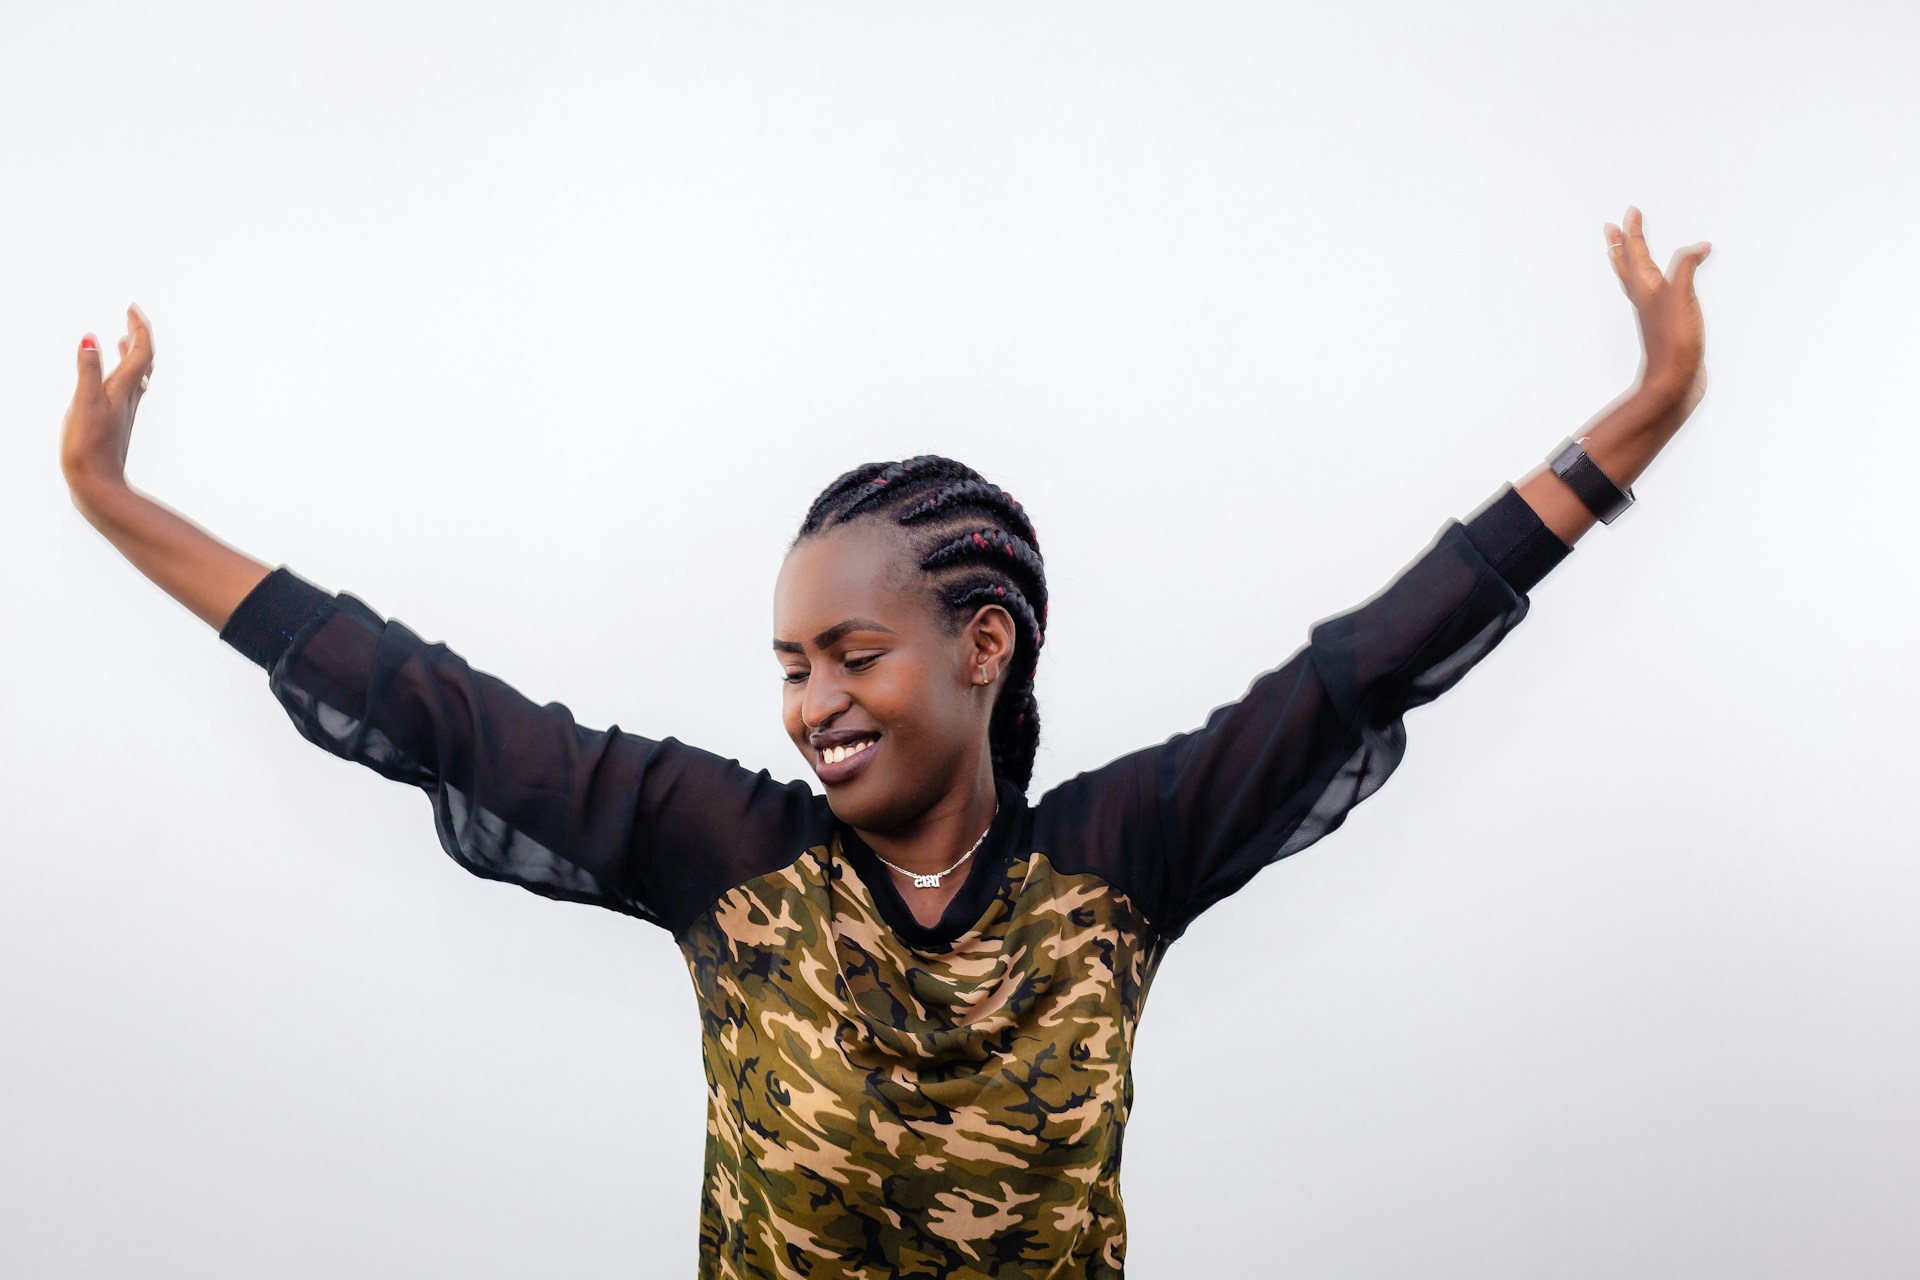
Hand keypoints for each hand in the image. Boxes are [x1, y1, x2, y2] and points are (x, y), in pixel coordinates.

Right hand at [60, 302, 153, 491]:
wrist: (98, 485)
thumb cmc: (89, 448)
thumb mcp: (84, 404)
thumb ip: (87, 371)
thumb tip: (91, 338)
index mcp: (123, 390)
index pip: (141, 352)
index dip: (139, 328)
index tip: (133, 307)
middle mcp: (129, 398)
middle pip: (142, 360)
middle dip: (138, 334)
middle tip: (131, 314)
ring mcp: (123, 411)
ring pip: (135, 376)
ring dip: (132, 353)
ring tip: (124, 337)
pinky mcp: (114, 422)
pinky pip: (125, 389)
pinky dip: (122, 373)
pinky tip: (110, 378)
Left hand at [1605, 207, 1711, 421]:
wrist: (1673, 382)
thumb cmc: (1673, 341)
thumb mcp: (1680, 295)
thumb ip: (1686, 266)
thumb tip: (1698, 246)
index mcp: (1645, 288)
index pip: (1636, 252)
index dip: (1634, 231)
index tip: (1630, 212)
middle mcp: (1645, 299)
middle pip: (1627, 266)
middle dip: (1621, 245)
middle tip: (1611, 229)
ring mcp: (1653, 313)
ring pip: (1637, 281)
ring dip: (1631, 263)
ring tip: (1625, 252)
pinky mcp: (1666, 326)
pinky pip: (1656, 296)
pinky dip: (1656, 283)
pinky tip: (1662, 287)